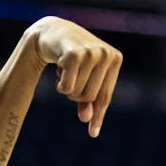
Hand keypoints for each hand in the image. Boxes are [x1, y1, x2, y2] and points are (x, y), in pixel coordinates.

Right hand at [25, 17, 122, 137]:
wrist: (51, 32)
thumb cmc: (71, 56)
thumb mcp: (84, 77)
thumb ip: (87, 98)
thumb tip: (86, 119)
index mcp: (115, 59)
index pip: (105, 96)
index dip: (98, 115)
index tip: (92, 133)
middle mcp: (106, 54)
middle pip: (89, 97)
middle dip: (75, 95)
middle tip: (69, 79)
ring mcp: (91, 53)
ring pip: (77, 93)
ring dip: (66, 88)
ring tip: (64, 71)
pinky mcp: (75, 54)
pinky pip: (66, 87)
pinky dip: (59, 84)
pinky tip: (58, 69)